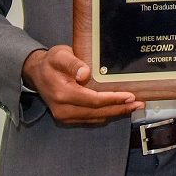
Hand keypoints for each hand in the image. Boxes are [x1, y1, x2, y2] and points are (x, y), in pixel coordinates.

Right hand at [21, 45, 140, 123]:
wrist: (36, 72)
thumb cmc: (51, 62)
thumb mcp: (61, 56)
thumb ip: (73, 64)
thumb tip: (85, 74)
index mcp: (62, 94)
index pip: (93, 100)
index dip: (113, 99)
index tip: (130, 96)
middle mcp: (63, 109)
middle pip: (97, 113)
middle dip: (120, 109)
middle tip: (139, 104)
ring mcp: (64, 115)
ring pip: (95, 118)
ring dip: (115, 113)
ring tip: (133, 106)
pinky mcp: (67, 117)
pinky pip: (90, 119)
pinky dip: (105, 114)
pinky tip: (118, 108)